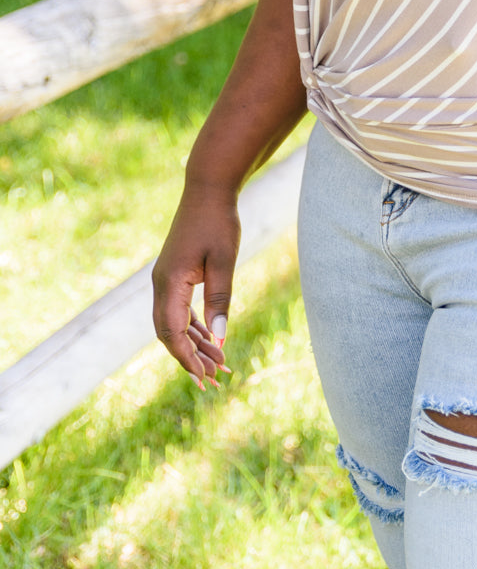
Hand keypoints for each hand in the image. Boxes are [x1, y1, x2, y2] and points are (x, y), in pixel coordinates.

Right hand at [152, 183, 240, 387]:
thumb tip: (220, 338)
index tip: (205, 378)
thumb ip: (220, 298)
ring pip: (174, 323)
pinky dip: (194, 327)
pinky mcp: (174, 274)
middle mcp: (161, 284)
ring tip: (218, 365)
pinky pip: (180, 310)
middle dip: (190, 357)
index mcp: (169, 283)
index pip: (172, 332)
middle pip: (169, 333)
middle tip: (215, 379)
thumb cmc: (218, 222)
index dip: (187, 358)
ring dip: (194, 344)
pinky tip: (210, 339)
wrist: (208, 189)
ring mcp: (165, 279)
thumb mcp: (223, 260)